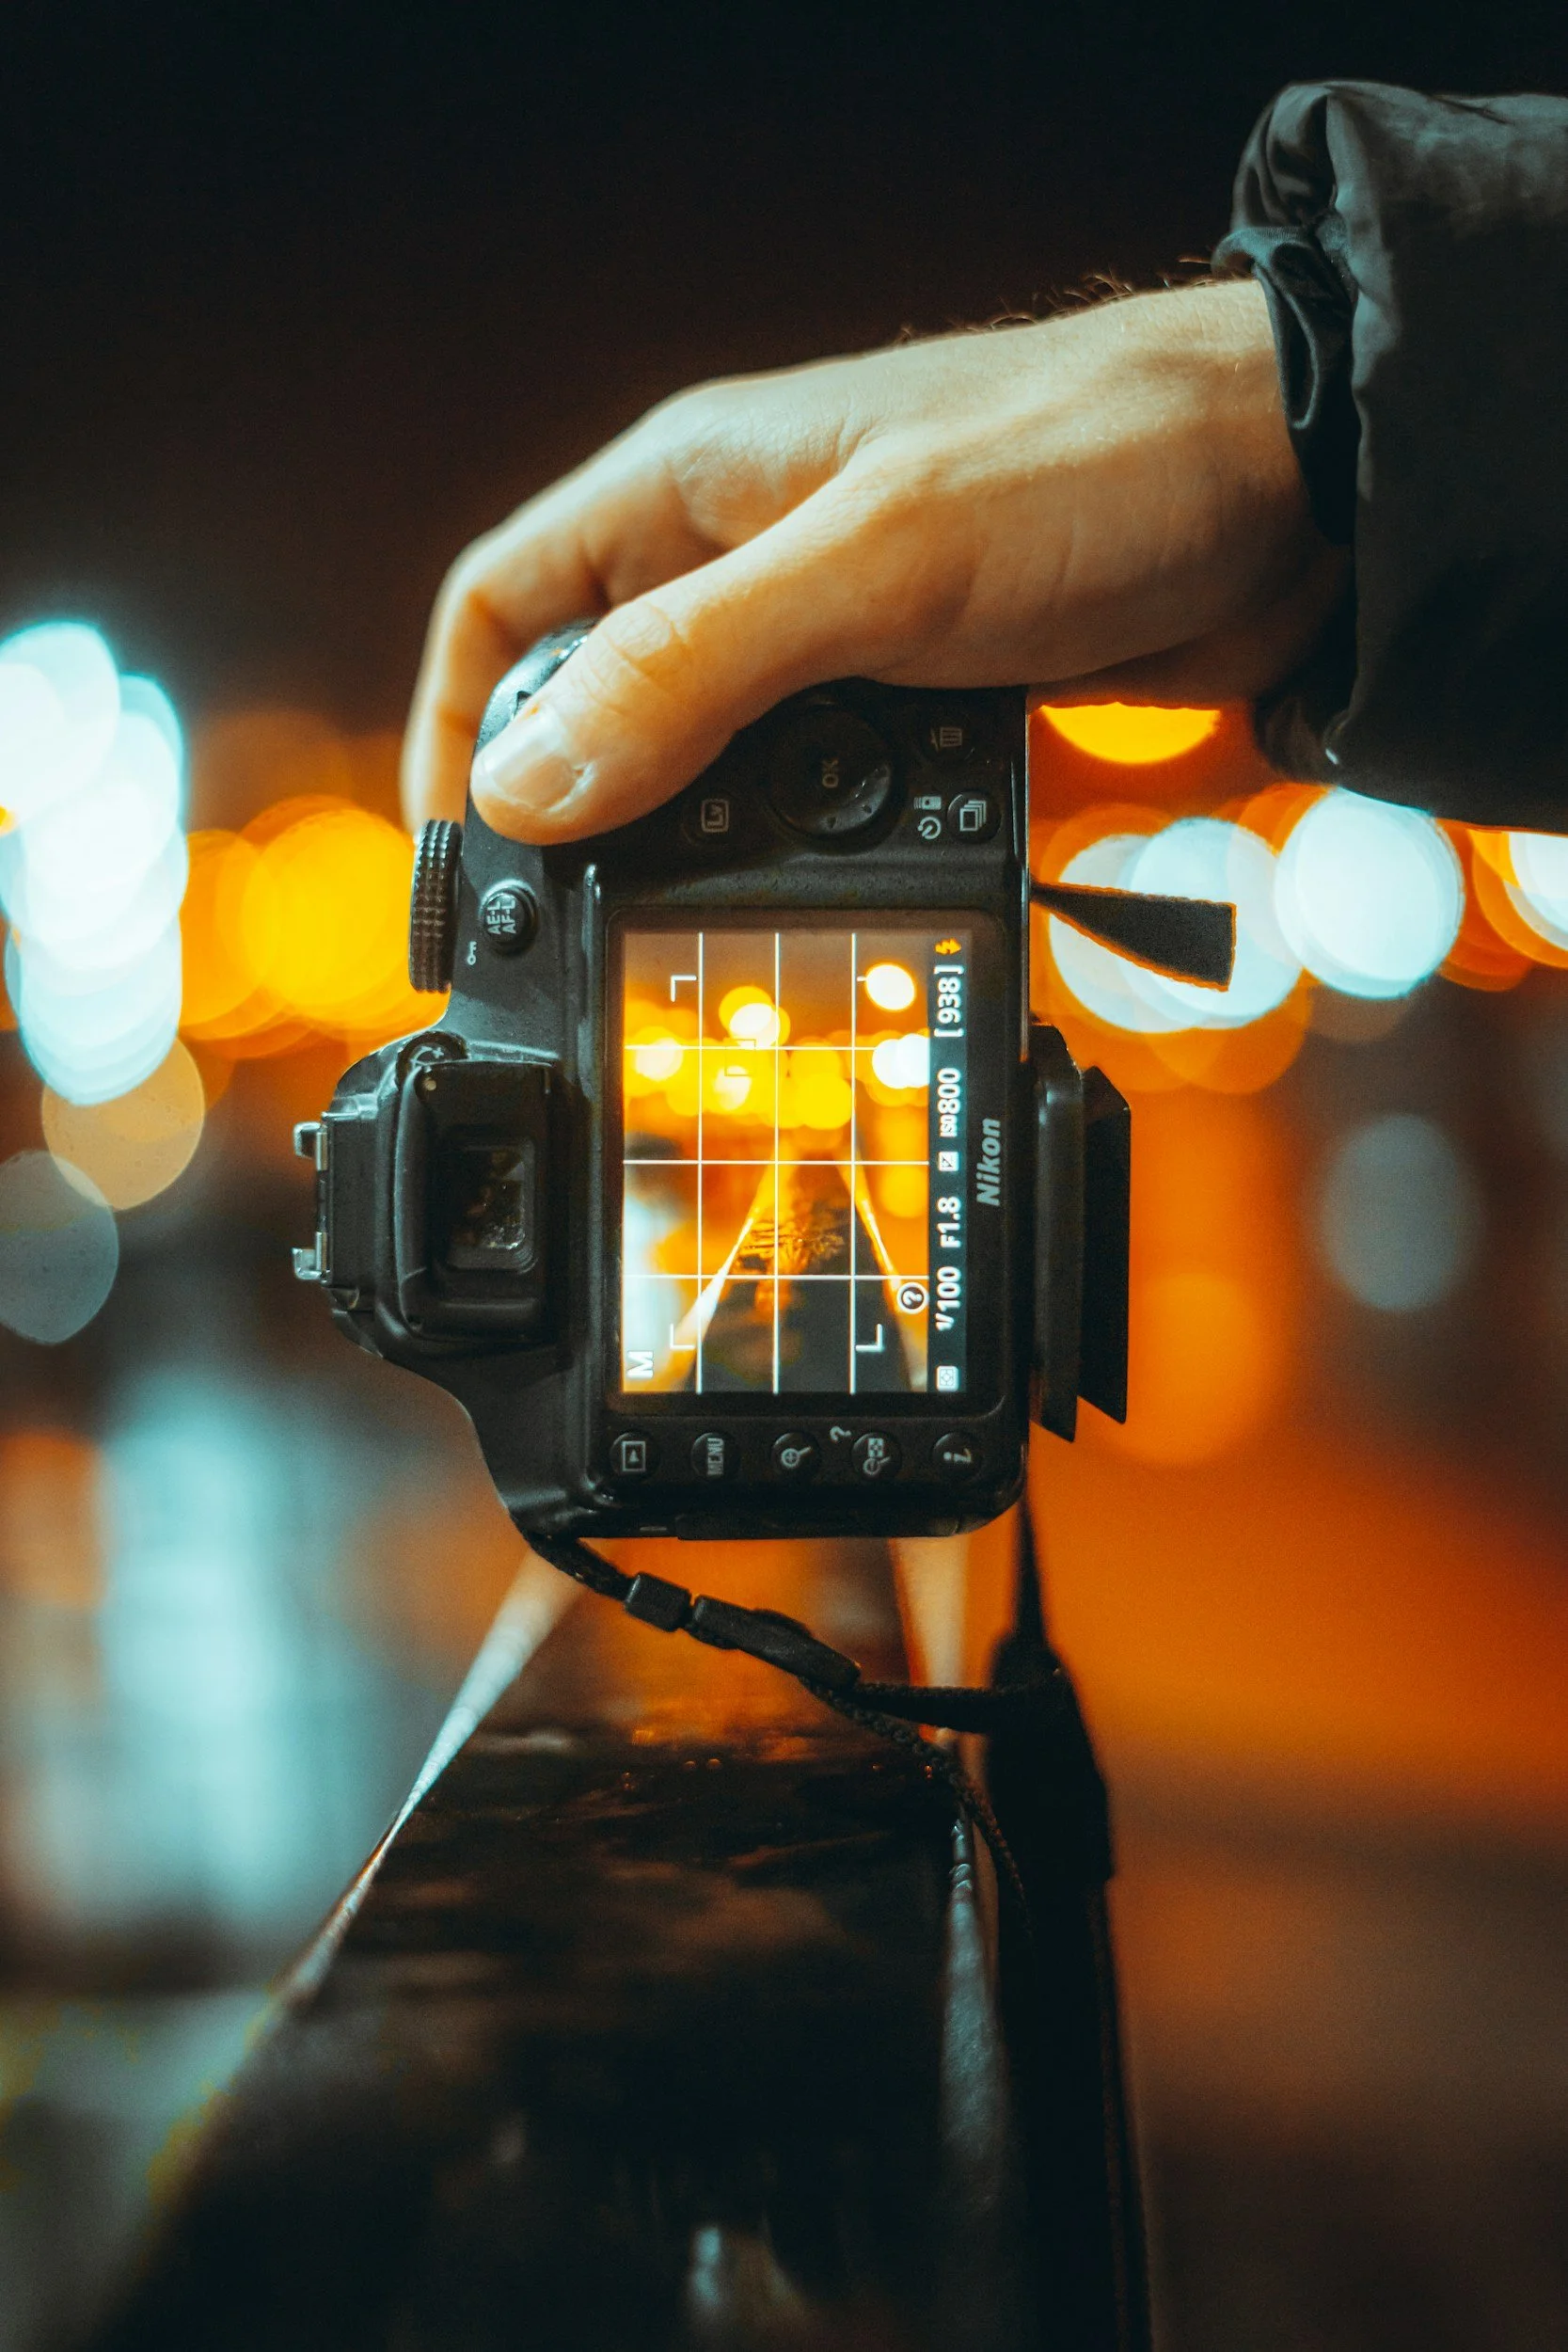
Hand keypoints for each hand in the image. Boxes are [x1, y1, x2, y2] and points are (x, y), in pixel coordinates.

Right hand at [403, 278, 1345, 841]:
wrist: (1290, 494)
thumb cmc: (1089, 463)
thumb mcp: (869, 568)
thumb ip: (691, 672)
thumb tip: (528, 790)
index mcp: (688, 489)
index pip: (504, 608)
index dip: (460, 733)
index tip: (462, 863)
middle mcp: (741, 556)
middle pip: (595, 702)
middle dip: (581, 813)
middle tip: (581, 926)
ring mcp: (830, 632)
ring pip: (708, 762)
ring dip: (702, 843)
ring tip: (707, 922)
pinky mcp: (914, 695)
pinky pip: (820, 794)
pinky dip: (813, 849)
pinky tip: (837, 888)